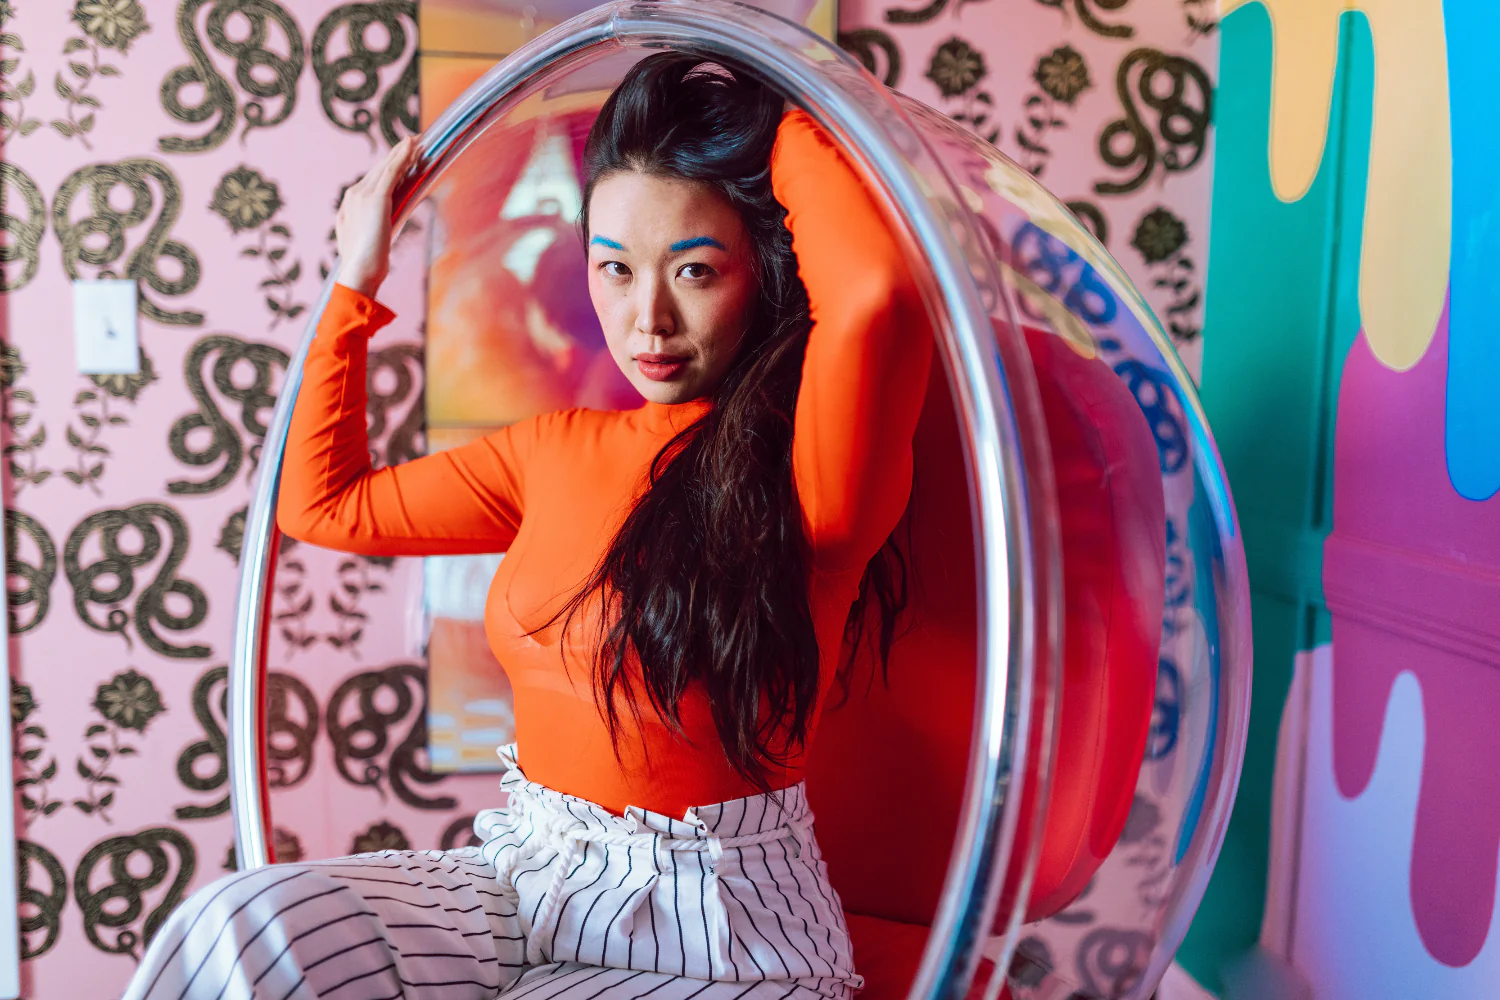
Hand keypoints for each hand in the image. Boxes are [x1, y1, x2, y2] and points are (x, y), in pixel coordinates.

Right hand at [335, 135, 419, 297]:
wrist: (360, 272)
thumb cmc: (366, 264)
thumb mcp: (369, 240)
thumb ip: (373, 226)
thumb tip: (384, 222)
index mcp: (350, 203)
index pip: (373, 179)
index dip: (389, 166)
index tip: (402, 157)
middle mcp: (354, 194)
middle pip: (380, 168)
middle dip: (397, 154)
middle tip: (413, 141)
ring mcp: (363, 194)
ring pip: (386, 167)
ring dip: (402, 152)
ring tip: (416, 141)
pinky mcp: (376, 198)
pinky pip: (392, 172)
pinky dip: (402, 157)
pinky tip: (411, 146)